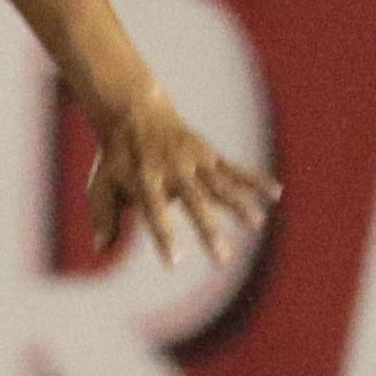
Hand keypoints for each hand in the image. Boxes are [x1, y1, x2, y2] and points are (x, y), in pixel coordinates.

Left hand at [89, 84, 280, 265]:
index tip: (174, 262)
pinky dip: (255, 180)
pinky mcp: (209, 154)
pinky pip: (235, 169)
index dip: (164, 236)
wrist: (134, 112)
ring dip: (239, 204)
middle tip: (223, 259)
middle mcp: (173, 169)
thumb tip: (100, 250)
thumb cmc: (116, 158)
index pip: (155, 212)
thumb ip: (104, 216)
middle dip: (209, 230)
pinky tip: (276, 194)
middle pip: (194, 202)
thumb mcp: (101, 184)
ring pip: (220, 185)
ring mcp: (194, 159)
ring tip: (257, 224)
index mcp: (146, 179)